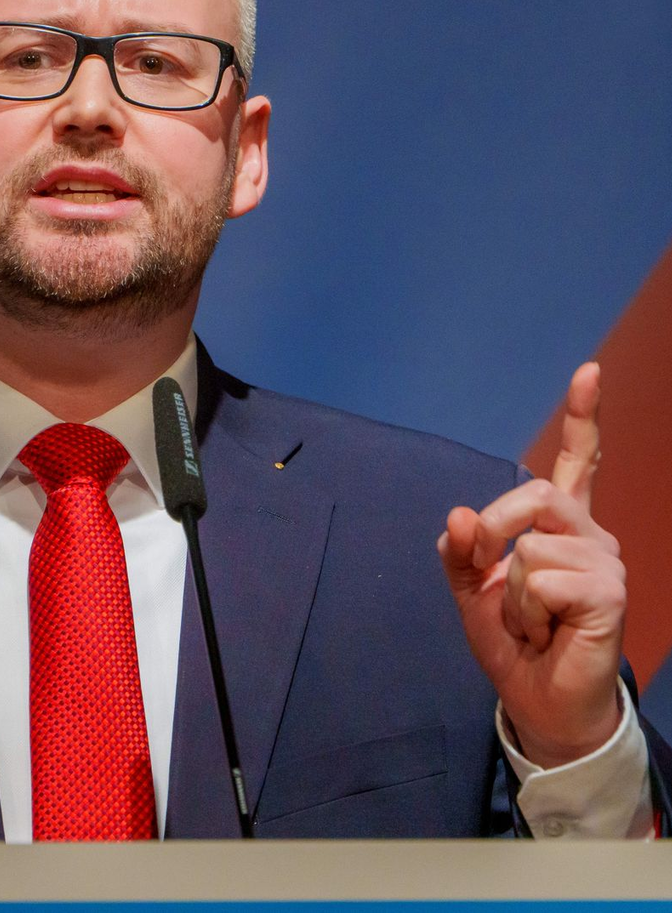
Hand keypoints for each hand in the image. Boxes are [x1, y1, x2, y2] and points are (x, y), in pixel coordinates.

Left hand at [438, 362, 625, 767]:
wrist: (536, 699)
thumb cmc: (512, 640)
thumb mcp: (469, 588)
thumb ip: (460, 550)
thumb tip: (459, 514)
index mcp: (560, 525)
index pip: (579, 461)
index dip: (583, 416)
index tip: (588, 371)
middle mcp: (590, 534)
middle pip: (533, 494)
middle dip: (493, 532)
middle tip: (489, 575)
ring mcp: (605, 561)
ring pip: (528, 547)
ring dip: (510, 592)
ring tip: (532, 620)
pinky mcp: (610, 592)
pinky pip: (539, 579)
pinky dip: (525, 610)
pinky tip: (548, 631)